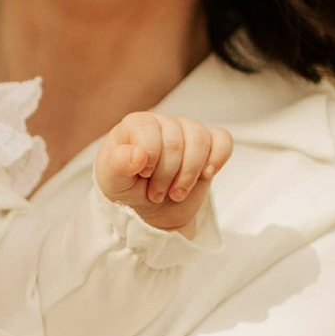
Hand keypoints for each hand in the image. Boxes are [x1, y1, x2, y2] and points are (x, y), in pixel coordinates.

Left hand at [95, 109, 232, 233]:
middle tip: (155, 193)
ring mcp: (187, 133)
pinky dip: (218, 157)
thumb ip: (118, 164)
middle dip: (166, 174)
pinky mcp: (207, 148)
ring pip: (200, 140)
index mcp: (135, 124)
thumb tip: (138, 155)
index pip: (149, 129)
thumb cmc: (126, 189)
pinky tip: (206, 174)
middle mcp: (163, 123)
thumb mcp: (112, 181)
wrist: (148, 212)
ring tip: (176, 192)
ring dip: (189, 174)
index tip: (142, 174)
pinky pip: (223, 140)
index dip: (149, 156)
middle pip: (176, 140)